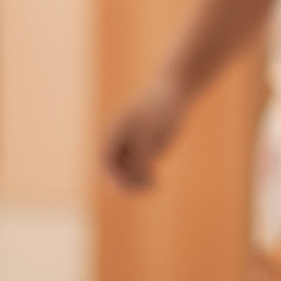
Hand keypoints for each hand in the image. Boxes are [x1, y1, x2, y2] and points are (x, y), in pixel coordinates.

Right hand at [102, 76, 187, 190]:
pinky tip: (156, 180)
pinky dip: (144, 177)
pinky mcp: (143, 148)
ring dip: (136, 182)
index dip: (114, 176)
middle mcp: (119, 140)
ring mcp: (130, 144)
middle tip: (145, 189)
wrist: (174, 92)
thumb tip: (136, 176)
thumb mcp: (150, 132)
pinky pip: (138, 168)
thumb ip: (140, 154)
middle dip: (125, 183)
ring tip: (154, 185)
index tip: (130, 185)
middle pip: (113, 170)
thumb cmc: (160, 110)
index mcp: (115, 132)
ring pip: (126, 171)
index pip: (106, 161)